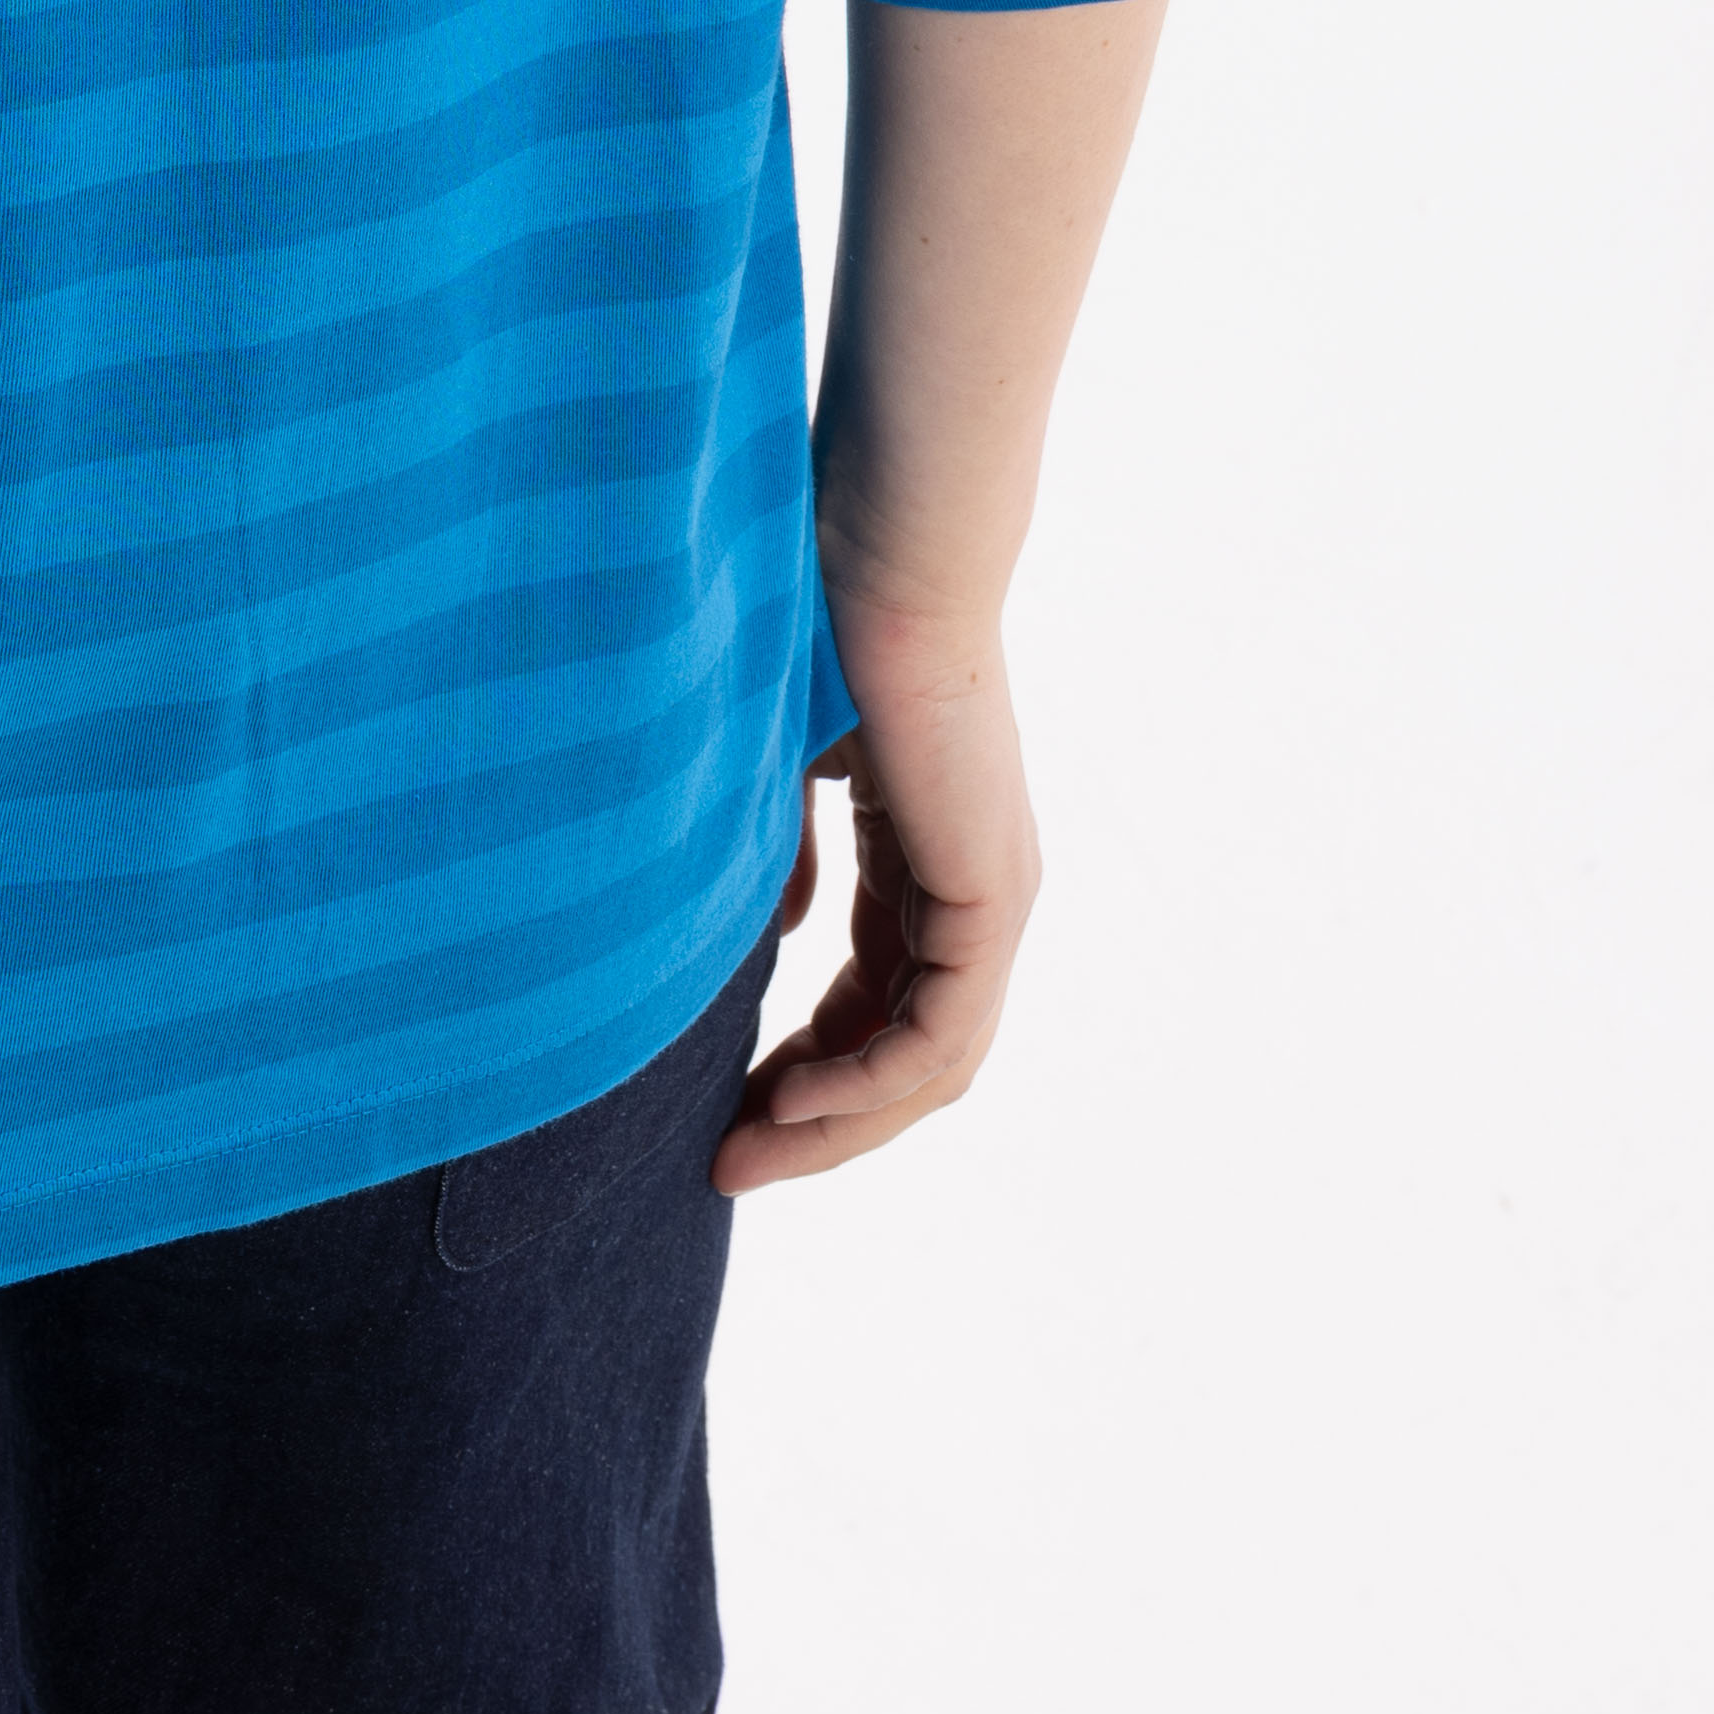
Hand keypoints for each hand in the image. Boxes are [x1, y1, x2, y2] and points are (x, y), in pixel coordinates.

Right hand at [711, 582, 1042, 1194]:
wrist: (876, 548)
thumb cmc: (816, 626)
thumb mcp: (783, 767)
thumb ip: (780, 853)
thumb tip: (771, 941)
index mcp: (929, 859)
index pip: (878, 1003)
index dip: (803, 1067)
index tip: (721, 1109)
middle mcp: (976, 892)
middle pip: (908, 1057)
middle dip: (813, 1122)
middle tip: (726, 1165)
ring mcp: (992, 897)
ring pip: (928, 1064)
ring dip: (835, 1124)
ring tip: (742, 1153)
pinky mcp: (991, 894)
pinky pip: (938, 1033)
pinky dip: (865, 1084)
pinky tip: (788, 1101)